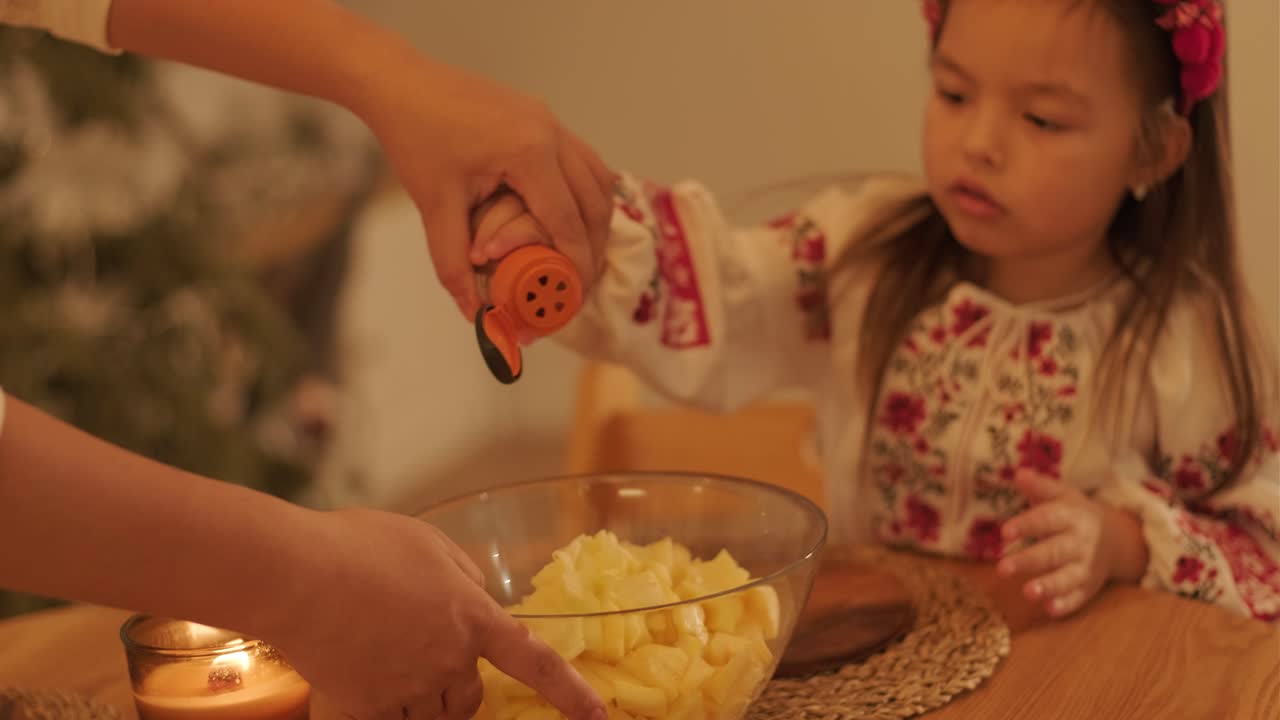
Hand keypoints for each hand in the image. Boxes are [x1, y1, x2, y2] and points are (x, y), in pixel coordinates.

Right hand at [264, 508, 604, 719]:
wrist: (298, 574)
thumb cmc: (361, 545)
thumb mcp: (429, 544)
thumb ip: (464, 577)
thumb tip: (477, 598)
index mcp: (472, 615)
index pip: (534, 660)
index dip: (569, 691)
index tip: (597, 716)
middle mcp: (448, 659)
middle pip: (469, 698)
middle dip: (456, 686)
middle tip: (421, 654)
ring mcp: (407, 688)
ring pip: (428, 714)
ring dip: (417, 697)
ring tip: (381, 655)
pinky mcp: (367, 706)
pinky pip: (388, 718)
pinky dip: (378, 704)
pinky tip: (356, 673)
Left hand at [352, 50, 614, 317]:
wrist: (399, 82)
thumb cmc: (415, 138)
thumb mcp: (435, 206)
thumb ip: (454, 262)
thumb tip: (469, 310)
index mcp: (529, 153)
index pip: (567, 220)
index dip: (576, 261)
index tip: (576, 292)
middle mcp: (550, 132)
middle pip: (594, 200)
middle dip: (593, 244)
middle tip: (584, 278)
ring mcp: (549, 119)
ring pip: (597, 176)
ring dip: (595, 216)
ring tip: (583, 250)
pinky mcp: (541, 115)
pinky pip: (581, 158)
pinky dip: (584, 191)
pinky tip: (569, 213)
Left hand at [998, 470, 1143, 617]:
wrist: (1117, 538)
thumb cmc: (1075, 513)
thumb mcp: (1061, 495)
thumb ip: (1040, 486)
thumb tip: (1019, 473)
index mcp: (1072, 517)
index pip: (1047, 519)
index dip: (1027, 525)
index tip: (1005, 532)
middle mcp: (1080, 542)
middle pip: (1054, 552)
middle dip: (1029, 561)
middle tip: (1002, 568)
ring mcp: (1086, 567)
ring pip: (1068, 578)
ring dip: (1048, 586)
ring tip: (1027, 592)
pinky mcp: (1088, 588)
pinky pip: (1079, 598)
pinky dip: (1066, 605)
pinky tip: (1049, 609)